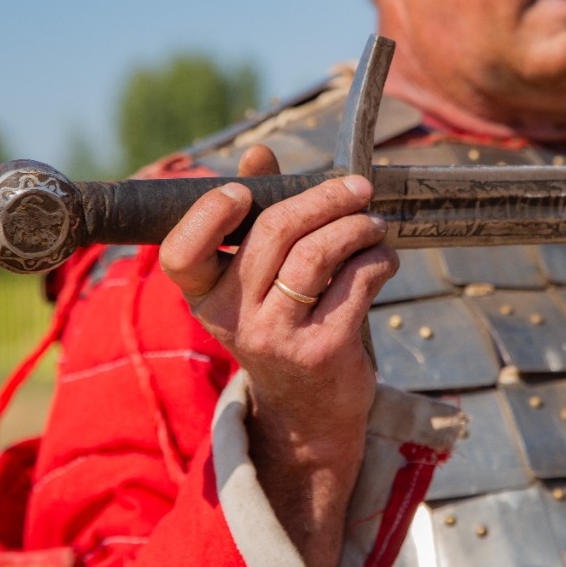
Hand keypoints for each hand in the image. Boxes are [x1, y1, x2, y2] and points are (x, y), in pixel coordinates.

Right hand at [159, 145, 397, 566]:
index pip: (182, 253)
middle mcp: (232, 318)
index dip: (209, 214)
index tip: (242, 191)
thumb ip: (255, 216)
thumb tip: (256, 153)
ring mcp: (276, 337)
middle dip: (324, 198)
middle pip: (273, 233)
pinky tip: (383, 257)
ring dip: (357, 226)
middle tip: (357, 188)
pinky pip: (356, 281)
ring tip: (374, 224)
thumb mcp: (258, 282)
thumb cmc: (285, 327)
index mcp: (205, 296)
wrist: (308, 413)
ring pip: (318, 253)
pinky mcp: (323, 350)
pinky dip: (378, 258)